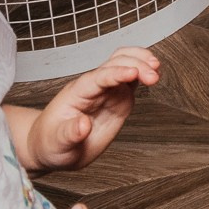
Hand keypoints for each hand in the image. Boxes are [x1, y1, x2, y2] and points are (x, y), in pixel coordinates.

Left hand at [23, 48, 158, 172]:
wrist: (53, 147)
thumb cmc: (52, 143)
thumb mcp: (57, 144)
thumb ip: (69, 134)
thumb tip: (83, 125)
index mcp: (78, 93)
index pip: (99, 77)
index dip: (117, 72)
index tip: (133, 73)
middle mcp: (94, 87)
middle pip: (116, 63)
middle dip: (136, 65)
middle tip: (154, 77)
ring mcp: (107, 91)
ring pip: (125, 63)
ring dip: (141, 61)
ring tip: (156, 70)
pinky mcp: (118, 99)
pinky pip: (131, 79)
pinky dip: (143, 72)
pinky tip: (153, 74)